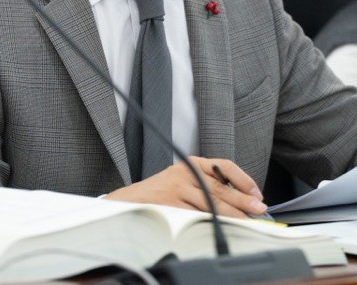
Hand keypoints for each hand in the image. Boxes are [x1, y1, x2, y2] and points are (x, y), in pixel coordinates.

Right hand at [104, 156, 266, 218]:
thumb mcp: (184, 180)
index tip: (256, 192)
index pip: (223, 165)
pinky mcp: (171, 204)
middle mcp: (185, 172)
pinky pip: (197, 215)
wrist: (130, 201)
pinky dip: (213, 222)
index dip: (243, 179)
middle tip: (258, 208)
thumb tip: (239, 199)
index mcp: (192, 162)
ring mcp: (177, 188)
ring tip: (247, 220)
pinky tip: (223, 226)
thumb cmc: (160, 193)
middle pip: (221, 186)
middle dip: (243, 199)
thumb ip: (206, 184)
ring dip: (232, 214)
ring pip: (212, 202)